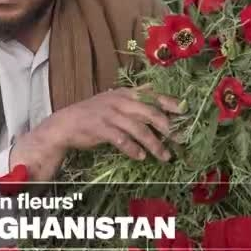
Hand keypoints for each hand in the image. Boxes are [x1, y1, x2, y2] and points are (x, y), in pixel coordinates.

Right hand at [10, 85, 183, 180]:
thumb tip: (156, 97)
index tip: (185, 111)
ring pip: (138, 129)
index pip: (152, 95)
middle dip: (167, 128)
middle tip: (180, 140)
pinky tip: (141, 157)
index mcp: (124, 93)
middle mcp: (118, 101)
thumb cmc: (93, 114)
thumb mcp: (113, 101)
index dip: (169, 102)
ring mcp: (109, 114)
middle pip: (149, 113)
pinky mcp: (100, 128)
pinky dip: (133, 149)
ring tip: (165, 157)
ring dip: (154, 144)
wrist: (65, 124)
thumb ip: (133, 100)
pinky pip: (121, 140)